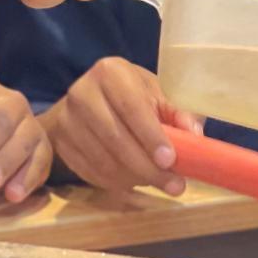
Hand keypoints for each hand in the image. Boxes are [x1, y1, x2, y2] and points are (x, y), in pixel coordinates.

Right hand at [42, 57, 196, 194]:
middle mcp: (83, 92)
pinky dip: (116, 183)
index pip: (131, 107)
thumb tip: (195, 135)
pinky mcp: (61, 144)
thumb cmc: (132, 96)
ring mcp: (67, 120)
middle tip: (174, 185)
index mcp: (111, 72)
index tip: (170, 161)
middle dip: (147, 167)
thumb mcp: (156, 94)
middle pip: (116, 138)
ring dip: (135, 179)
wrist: (89, 102)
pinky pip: (90, 172)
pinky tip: (135, 182)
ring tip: (158, 183)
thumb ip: (178, 112)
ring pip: (103, 160)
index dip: (151, 136)